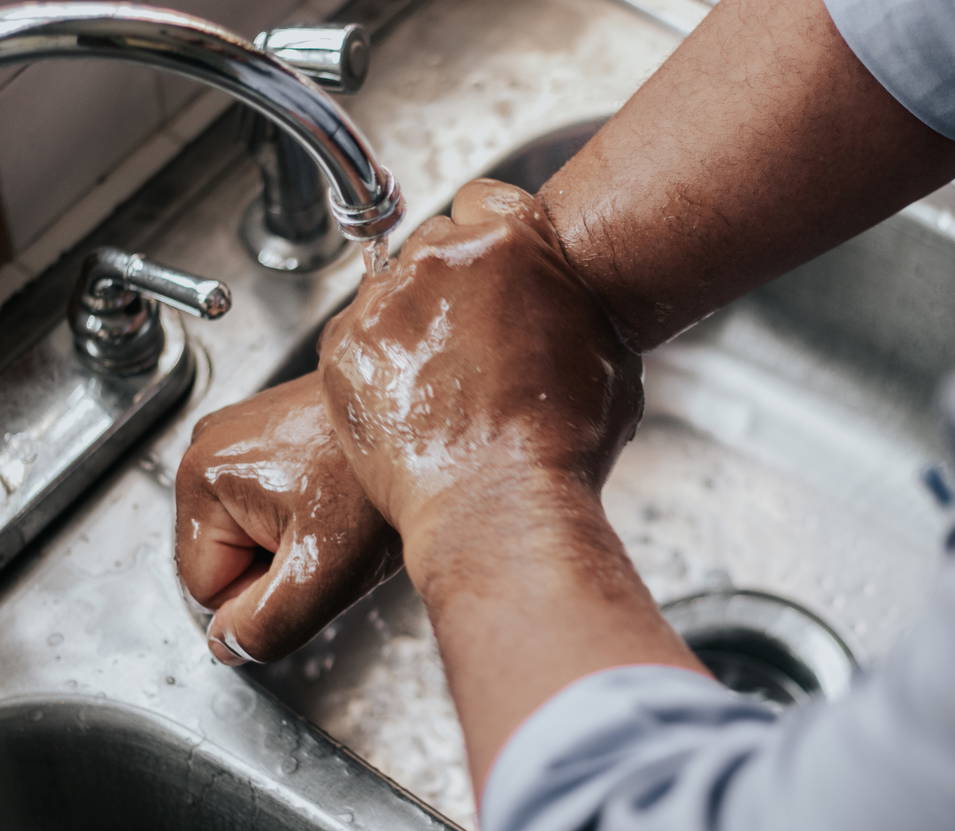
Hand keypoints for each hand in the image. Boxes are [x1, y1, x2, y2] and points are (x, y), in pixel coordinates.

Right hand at [175, 372, 400, 664]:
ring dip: (297, 542)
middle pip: (227, 559)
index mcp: (202, 477)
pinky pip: (275, 503)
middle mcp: (210, 446)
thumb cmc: (381, 482)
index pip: (205, 590)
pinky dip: (310, 513)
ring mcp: (243, 434)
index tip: (311, 567)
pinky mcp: (275, 432)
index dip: (260, 600)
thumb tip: (228, 645)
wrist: (436, 426)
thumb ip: (263, 625)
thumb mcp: (323, 574)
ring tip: (342, 516)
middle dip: (279, 568)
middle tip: (332, 540)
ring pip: (253, 535)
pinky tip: (345, 497)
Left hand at [318, 179, 642, 546]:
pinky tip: (409, 401)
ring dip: (410, 322)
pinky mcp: (344, 349)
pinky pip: (355, 336)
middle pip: (434, 243)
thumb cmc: (563, 444)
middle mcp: (442, 258)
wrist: (500, 506)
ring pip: (391, 290)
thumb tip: (570, 303)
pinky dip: (376, 362)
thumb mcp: (609, 356)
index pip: (483, 200)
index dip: (487, 239)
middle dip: (449, 283)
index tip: (490, 273)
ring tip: (440, 382)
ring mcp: (386, 302)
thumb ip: (576, 305)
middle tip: (468, 340)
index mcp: (513, 242)